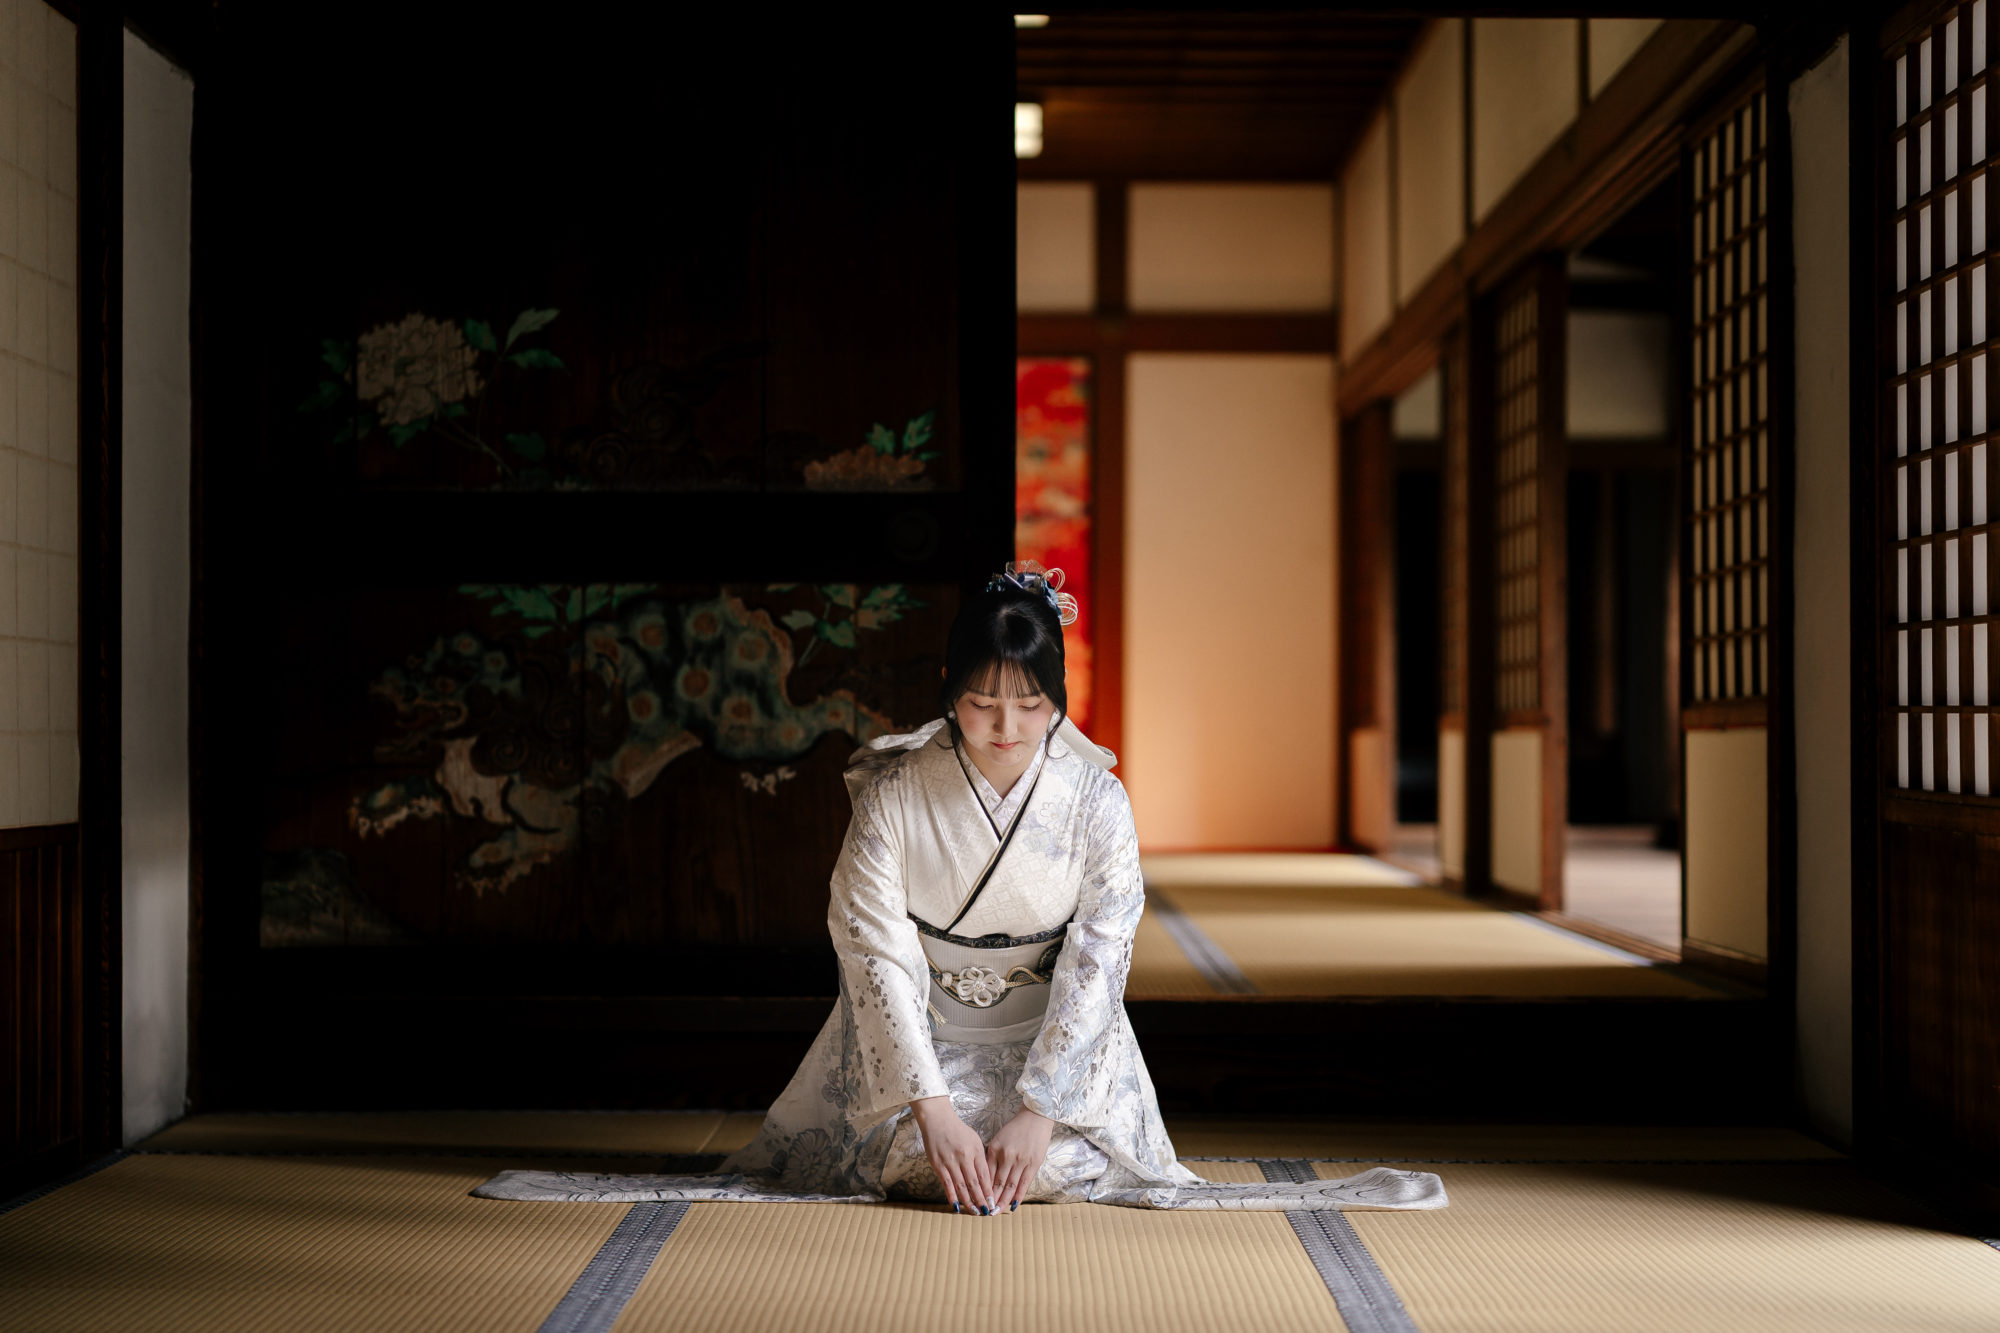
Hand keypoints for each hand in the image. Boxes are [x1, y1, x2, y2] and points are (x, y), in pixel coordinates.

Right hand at [909, 1096, 997, 1213]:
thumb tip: (987, 1177)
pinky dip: (952, 1196)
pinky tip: (957, 1206)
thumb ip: (980, 1158)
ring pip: (961, 1186)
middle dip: (981, 1199)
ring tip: (975, 1212)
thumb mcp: (974, 1140)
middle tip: (986, 1212)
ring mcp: (950, 1162)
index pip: (984, 1175)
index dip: (989, 1190)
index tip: (993, 1202)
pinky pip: (946, 1184)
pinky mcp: (938, 1165)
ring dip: (968, 1201)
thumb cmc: (958, 1130)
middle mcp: (963, 1157)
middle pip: (974, 1183)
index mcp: (975, 1151)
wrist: (937, 1120)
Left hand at [985, 1108, 1052, 1210]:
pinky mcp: (1033, 1163)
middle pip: (997, 1183)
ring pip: (1010, 1186)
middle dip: (991, 1199)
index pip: (987, 1174)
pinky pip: (1024, 1183)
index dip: (982, 1189)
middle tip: (986, 1212)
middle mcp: (1007, 1156)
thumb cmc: (1015, 1129)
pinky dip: (1018, 1196)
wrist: (1035, 1117)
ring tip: (997, 1212)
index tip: (978, 1200)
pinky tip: (1013, 1205)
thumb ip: (992, 1157)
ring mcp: (1021, 1161)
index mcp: (995, 1150)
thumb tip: (986, 1177)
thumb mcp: (998, 1140)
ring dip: (1003, 1201)